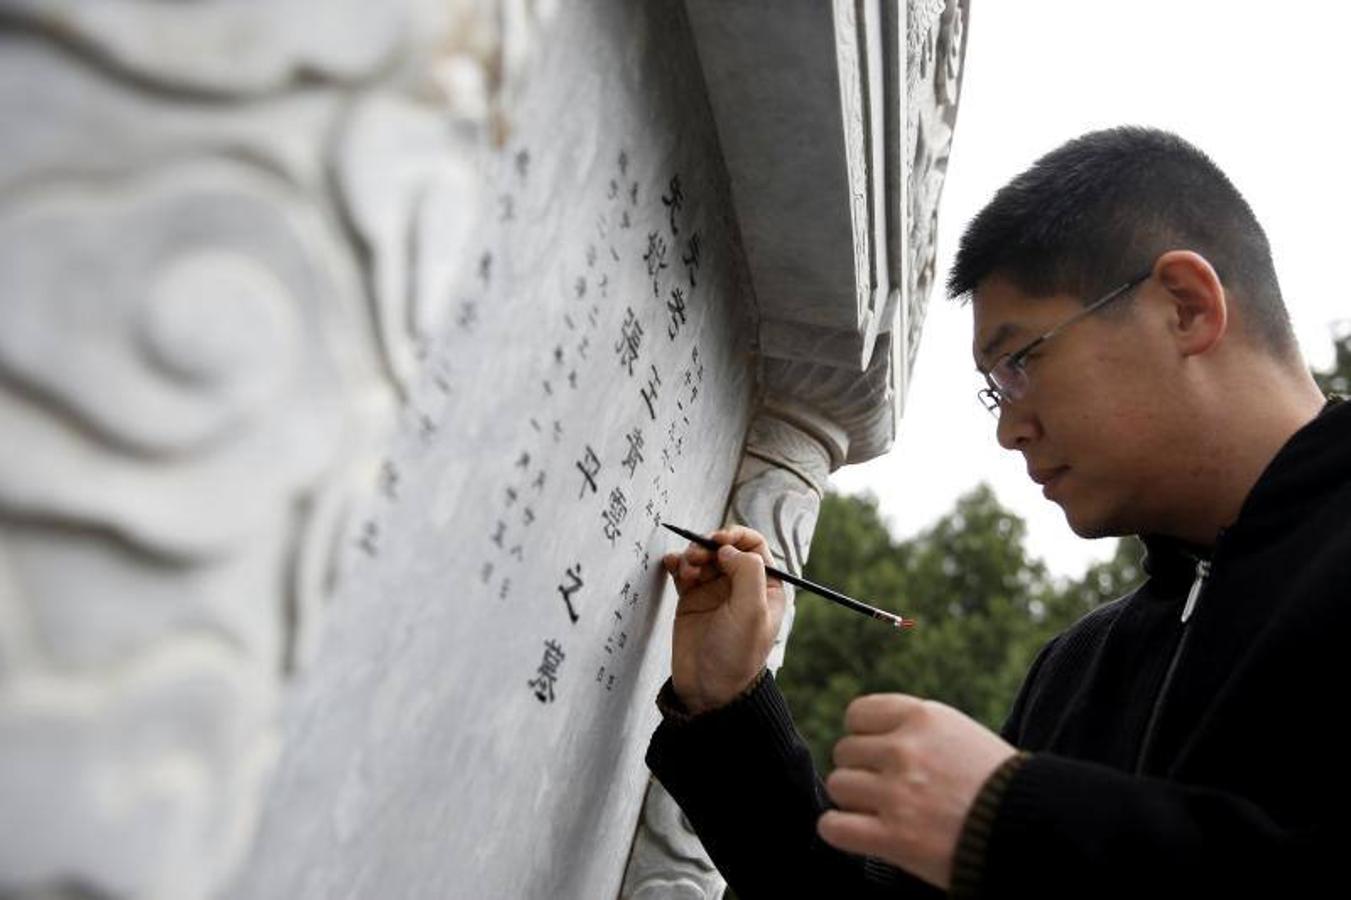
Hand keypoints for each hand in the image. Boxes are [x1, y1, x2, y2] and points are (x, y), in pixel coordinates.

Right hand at [661, 525, 785, 714]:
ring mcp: (715, 591)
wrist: (708, 689)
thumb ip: (747, 572)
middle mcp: (741, 585)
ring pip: (702, 556)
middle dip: (707, 546)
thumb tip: (728, 548)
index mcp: (766, 586)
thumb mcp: (752, 612)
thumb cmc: (736, 655)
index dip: (735, 536)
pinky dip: (676, 563)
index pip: (754, 545)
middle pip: (724, 547)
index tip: (718, 540)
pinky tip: (671, 567)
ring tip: (685, 571)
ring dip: (691, 555)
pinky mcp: (692, 599)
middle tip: (696, 558)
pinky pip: (683, 571)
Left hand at [818, 694, 1016, 889]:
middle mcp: (905, 749)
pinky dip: (839, 831)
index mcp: (923, 717)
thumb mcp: (961, 734)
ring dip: (854, 801)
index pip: (857, 714)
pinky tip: (858, 833)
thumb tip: (869, 736)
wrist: (1036, 829)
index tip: (877, 754)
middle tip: (886, 790)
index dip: (864, 737)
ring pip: (838, 786)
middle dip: (861, 771)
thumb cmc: (1001, 785)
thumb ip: (916, 730)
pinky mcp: (894, 837)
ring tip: (881, 812)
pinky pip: (833, 827)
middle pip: (845, 752)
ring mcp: (897, 793)